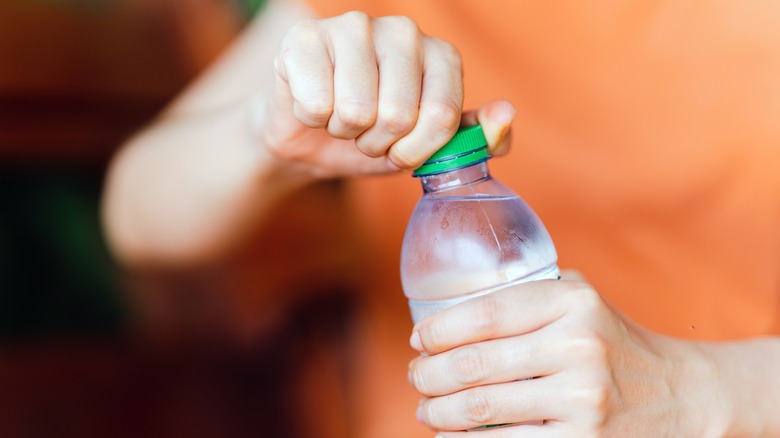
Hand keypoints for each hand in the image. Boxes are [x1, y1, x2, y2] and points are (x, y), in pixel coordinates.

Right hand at [255, 11, 515, 178]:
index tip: (401, 152)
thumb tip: (504, 114)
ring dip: (345, 132)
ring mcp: (354, 27)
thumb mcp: (429, 150)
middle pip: (399, 115)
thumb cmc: (375, 139)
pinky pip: (317, 104)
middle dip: (377, 143)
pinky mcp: (306, 37)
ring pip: (357, 111)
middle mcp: (403, 32)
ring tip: (341, 119)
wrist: (310, 137)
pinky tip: (313, 105)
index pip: (443, 116)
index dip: (416, 152)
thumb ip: (474, 139)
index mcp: (440, 55)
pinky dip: (313, 119)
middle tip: (366, 134)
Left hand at [407, 274, 724, 435]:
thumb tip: (449, 312)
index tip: (419, 339)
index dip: (438, 329)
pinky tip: (448, 435)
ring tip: (426, 407)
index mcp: (573, 302)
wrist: (682, 395)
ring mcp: (583, 398)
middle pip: (474, 363)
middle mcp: (579, 346)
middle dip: (428, 374)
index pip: (485, 312)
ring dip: (438, 409)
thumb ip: (529, 294)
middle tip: (417, 377)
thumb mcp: (582, 300)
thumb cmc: (613, 342)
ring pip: (480, 406)